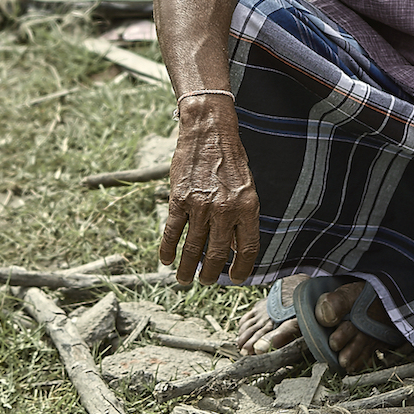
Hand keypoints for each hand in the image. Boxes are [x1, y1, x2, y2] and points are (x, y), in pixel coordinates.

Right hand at [160, 94, 259, 286]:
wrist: (209, 132)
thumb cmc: (231, 160)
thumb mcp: (247, 188)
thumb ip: (242, 218)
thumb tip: (234, 248)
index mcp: (247, 207)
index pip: (246, 249)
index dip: (241, 269)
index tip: (236, 279)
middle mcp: (225, 209)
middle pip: (217, 254)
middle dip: (211, 274)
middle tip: (206, 281)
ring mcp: (200, 205)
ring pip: (192, 248)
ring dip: (187, 268)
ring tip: (184, 279)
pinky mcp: (179, 199)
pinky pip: (172, 232)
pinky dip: (168, 249)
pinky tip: (166, 260)